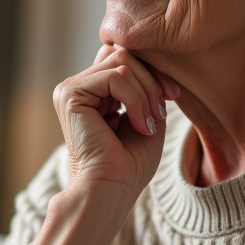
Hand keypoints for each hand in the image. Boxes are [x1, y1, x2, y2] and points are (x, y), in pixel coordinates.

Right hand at [56, 44, 179, 195]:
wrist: (112, 191)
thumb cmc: (130, 165)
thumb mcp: (147, 115)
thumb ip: (145, 86)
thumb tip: (150, 58)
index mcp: (94, 93)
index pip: (124, 59)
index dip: (152, 71)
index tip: (173, 95)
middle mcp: (78, 87)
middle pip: (123, 54)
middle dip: (152, 79)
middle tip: (162, 113)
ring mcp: (71, 89)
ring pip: (122, 62)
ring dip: (146, 92)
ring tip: (149, 123)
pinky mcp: (70, 94)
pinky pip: (116, 76)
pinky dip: (136, 99)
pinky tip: (140, 125)